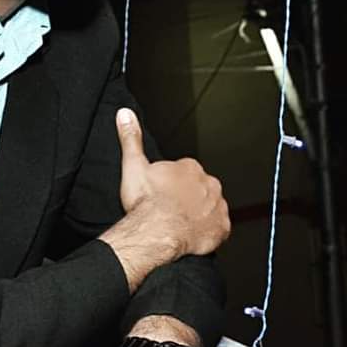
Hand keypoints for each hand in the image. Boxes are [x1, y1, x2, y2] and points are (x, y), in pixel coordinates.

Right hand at [99, 108, 230, 292]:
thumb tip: (125, 113)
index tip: (161, 192)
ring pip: (210, 206)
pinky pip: (218, 227)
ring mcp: (217, 206)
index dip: (171, 183)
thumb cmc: (145, 202)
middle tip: (168, 207)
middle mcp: (208, 184)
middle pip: (199, 188)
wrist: (156, 234)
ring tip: (179, 222)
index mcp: (189, 167)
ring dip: (199, 212)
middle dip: (187, 196)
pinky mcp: (222, 228)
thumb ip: (131, 137)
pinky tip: (191, 233)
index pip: (183, 171)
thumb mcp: (133, 165)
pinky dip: (208, 230)